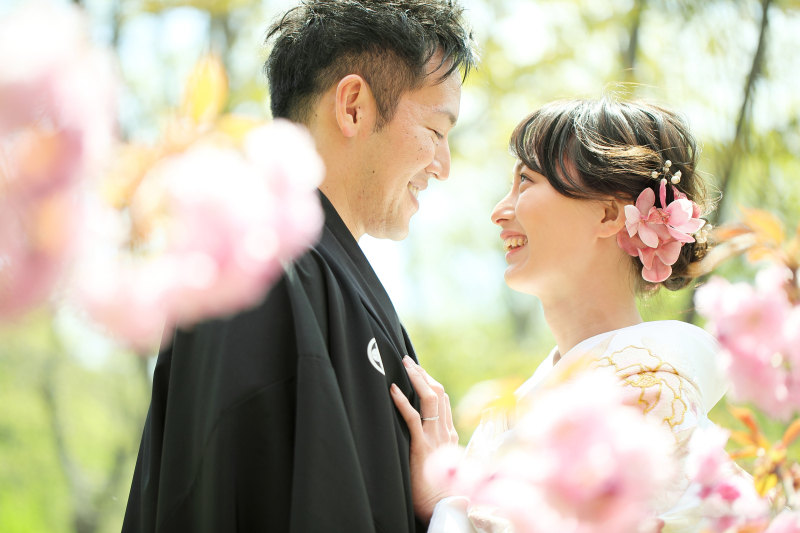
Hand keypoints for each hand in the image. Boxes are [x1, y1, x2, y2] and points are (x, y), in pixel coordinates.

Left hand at [390, 356, 458, 523]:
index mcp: (450, 435)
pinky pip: (413, 418)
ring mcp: (436, 438)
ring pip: (430, 399)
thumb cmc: (437, 490)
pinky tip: (393, 389)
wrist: (443, 507)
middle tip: (408, 361)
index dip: (430, 382)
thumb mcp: (439, 463)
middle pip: (438, 393)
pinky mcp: (422, 447)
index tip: (418, 371)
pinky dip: (403, 401)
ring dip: (416, 379)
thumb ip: (435, 447)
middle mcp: (445, 432)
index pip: (443, 400)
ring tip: (404, 366)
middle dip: (423, 374)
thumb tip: (422, 437)